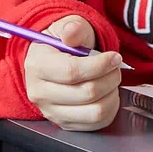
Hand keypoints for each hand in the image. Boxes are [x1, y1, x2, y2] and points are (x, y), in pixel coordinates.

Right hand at [24, 16, 123, 130]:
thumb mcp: (68, 27)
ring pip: (95, 111)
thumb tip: (72, 32)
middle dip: (110, 77)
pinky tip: (107, 93)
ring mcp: (51, 112)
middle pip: (87, 93)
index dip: (99, 65)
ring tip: (110, 79)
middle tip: (115, 66)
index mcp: (37, 66)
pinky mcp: (65, 124)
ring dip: (112, 93)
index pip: (72, 72)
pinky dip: (110, 108)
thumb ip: (73, 28)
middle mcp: (39, 93)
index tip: (115, 57)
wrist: (54, 61)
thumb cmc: (64, 43)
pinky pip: (97, 123)